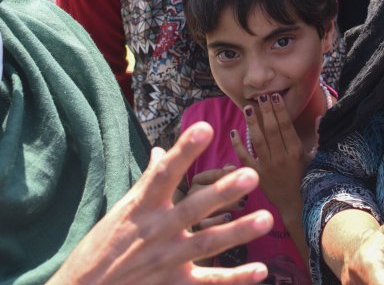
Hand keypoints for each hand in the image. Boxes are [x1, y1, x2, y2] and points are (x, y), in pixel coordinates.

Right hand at [49, 122, 271, 284]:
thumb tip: (160, 150)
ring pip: (207, 244)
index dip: (184, 151)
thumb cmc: (102, 248)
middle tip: (252, 176)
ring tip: (267, 219)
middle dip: (222, 193)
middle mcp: (157, 231)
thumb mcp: (121, 210)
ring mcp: (166, 260)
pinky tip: (262, 271)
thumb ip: (147, 181)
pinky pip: (209, 282)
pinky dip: (236, 278)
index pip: (164, 173)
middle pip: (193, 209)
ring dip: (238, 232)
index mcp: (142, 208)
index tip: (205, 128)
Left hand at [230, 93, 315, 219]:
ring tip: (248, 108)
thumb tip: (319, 118)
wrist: (296, 205)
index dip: (279, 110)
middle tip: (261, 96)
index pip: (285, 126)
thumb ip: (317, 138)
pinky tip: (233, 131)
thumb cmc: (308, 179)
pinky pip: (244, 157)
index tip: (274, 96)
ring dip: (252, 123)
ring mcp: (267, 166)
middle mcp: (280, 157)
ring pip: (257, 140)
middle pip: (271, 129)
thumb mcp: (316, 158)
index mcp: (296, 152)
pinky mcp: (256, 175)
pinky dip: (237, 145)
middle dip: (266, 111)